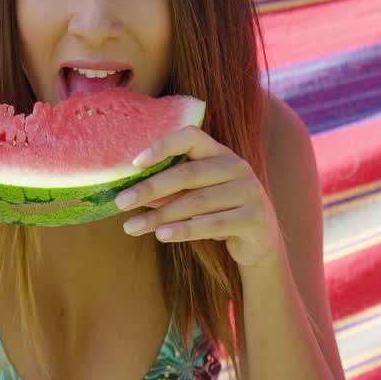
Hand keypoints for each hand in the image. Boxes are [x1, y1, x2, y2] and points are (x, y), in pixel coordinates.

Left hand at [113, 125, 281, 266]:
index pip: (191, 136)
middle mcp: (237, 167)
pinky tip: (162, 235)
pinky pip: (213, 224)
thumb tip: (130, 193)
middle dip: (150, 188)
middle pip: (187, 174)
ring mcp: (249, 192)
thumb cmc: (218, 213)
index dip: (162, 146)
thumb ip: (170, 192)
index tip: (135, 163)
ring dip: (160, 215)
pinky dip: (184, 230)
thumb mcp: (195, 197)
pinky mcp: (254, 219)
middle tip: (121, 202)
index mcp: (220, 153)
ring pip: (196, 201)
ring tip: (132, 227)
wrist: (259, 242)